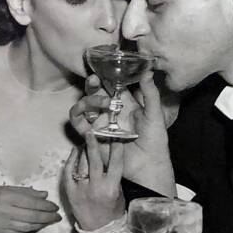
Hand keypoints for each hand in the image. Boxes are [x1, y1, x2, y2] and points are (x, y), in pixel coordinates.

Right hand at [0, 186, 60, 232]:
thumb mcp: (6, 188)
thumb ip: (26, 192)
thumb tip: (45, 194)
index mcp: (6, 196)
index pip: (32, 202)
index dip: (46, 205)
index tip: (55, 207)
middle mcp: (5, 210)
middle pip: (32, 215)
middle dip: (48, 216)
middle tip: (57, 216)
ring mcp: (2, 223)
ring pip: (28, 225)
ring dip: (42, 224)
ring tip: (51, 221)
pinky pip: (20, 232)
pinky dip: (32, 230)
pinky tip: (39, 227)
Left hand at [64, 133, 125, 230]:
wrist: (98, 229)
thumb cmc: (111, 211)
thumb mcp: (119, 194)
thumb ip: (114, 177)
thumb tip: (109, 158)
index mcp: (111, 188)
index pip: (115, 163)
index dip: (116, 149)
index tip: (116, 138)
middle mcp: (96, 187)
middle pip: (95, 160)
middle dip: (94, 144)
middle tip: (92, 132)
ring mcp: (82, 189)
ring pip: (82, 164)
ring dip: (83, 150)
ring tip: (85, 141)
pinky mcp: (71, 192)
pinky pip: (69, 172)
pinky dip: (71, 160)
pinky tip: (74, 153)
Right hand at [69, 72, 175, 195]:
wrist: (148, 163)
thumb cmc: (154, 139)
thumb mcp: (155, 113)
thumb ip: (150, 93)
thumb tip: (147, 71)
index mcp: (123, 103)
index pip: (110, 85)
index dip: (105, 76)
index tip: (105, 69)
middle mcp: (108, 111)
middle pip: (93, 93)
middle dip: (92, 84)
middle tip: (95, 80)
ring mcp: (99, 123)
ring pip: (83, 106)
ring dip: (88, 100)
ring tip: (104, 102)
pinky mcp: (91, 136)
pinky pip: (78, 124)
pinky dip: (79, 118)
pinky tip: (91, 119)